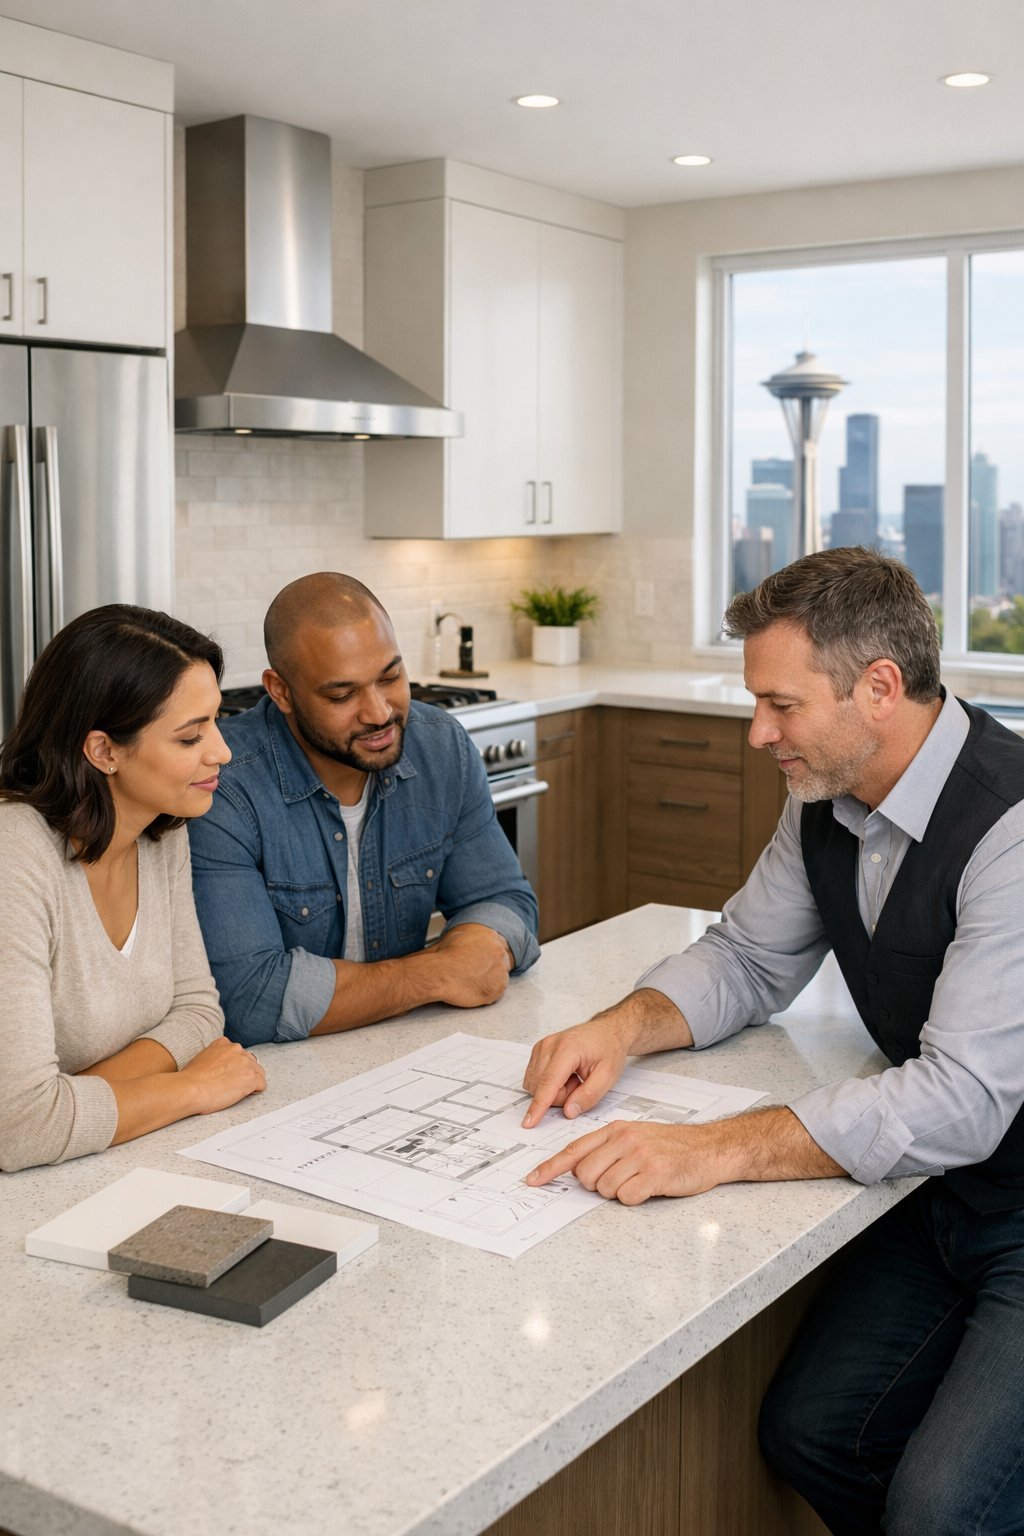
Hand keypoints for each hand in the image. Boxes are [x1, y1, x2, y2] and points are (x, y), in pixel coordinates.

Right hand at [179, 1037, 265, 1114]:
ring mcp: (246, 1063)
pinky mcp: (251, 1078)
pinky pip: (262, 1085)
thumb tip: (219, 1067)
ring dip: (251, 1082)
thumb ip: (215, 1058)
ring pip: (259, 1072)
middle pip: (251, 1062)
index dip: (235, 1066)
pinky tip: (244, 1095)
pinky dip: (255, 1091)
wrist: (190, 1088)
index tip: (229, 1075)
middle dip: (244, 1073)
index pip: (238, 1053)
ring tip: (237, 1092)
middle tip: (232, 1085)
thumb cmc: (190, 1079)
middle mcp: (237, 1049)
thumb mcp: (201, 1058)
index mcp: (224, 1043)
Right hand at [430, 923, 512, 1006]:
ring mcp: (501, 970)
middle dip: (492, 968)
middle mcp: (499, 951)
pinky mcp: (498, 987)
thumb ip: (469, 938)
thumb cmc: (443, 957)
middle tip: (477, 974)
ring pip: (501, 977)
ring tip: (473, 983)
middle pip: (502, 961)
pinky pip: (498, 992)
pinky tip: (474, 990)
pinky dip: (488, 994)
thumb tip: (468, 942)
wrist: (441, 974)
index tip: (483, 962)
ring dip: (490, 981)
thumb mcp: (454, 937)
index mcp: (490, 936)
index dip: (490, 956)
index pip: (499, 945)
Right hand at [521, 1013, 634, 1127]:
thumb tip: (568, 1111)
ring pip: (535, 1084)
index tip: (529, 1121)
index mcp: (568, 1049)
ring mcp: (542, 1046)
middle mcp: (550, 1045)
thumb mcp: (608, 1076)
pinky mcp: (538, 1050)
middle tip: (580, 1085)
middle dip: (560, 1095)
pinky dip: (549, 1083)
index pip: (548, 1082)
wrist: (607, 1031)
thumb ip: (589, 1096)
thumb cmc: (609, 1049)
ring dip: (555, 1090)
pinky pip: (535, 1078)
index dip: (539, 1105)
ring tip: (574, 1079)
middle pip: (541, 1086)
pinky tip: (565, 1075)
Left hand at [525, 1120, 729, 1204]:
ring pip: (605, 1189)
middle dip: (598, 1185)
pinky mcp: (654, 1174)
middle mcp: (624, 1139)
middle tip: (622, 1178)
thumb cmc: (672, 1145)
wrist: (709, 1148)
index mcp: (616, 1129)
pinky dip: (635, 1199)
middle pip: (586, 1175)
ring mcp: (639, 1156)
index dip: (551, 1168)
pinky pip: (627, 1197)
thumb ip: (608, 1148)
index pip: (574, 1150)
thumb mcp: (636, 1136)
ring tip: (640, 1180)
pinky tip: (650, 1187)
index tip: (533, 1180)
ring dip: (619, 1192)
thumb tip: (580, 1169)